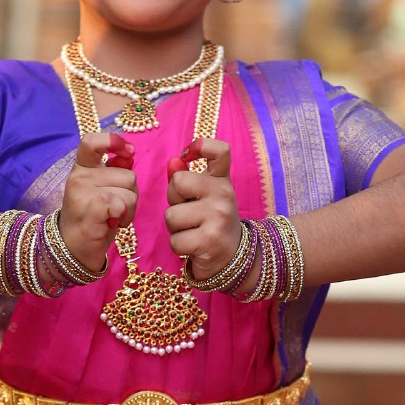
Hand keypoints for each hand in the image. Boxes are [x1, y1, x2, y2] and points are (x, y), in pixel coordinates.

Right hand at [59, 130, 137, 272]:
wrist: (73, 249)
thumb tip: (129, 155)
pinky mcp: (89, 210)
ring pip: (130, 192)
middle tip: (117, 209)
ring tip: (114, 218)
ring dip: (130, 209)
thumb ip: (115, 170)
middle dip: (131, 194)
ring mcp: (81, 193)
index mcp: (82, 168)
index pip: (92, 141)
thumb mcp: (103, 189)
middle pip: (128, 175)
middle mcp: (79, 177)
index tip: (129, 152)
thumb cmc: (92, 218)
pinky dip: (123, 216)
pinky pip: (119, 204)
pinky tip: (113, 223)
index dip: (114, 142)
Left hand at [164, 136, 241, 283]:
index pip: (220, 150)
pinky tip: (193, 247)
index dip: (201, 146)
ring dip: (174, 228)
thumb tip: (173, 161)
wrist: (232, 258)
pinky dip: (178, 247)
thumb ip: (185, 178)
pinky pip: (175, 240)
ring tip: (191, 231)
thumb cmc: (210, 223)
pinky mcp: (210, 240)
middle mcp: (224, 195)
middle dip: (174, 200)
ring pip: (171, 215)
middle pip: (178, 182)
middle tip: (189, 213)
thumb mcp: (202, 197)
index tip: (188, 154)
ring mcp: (218, 217)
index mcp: (222, 181)